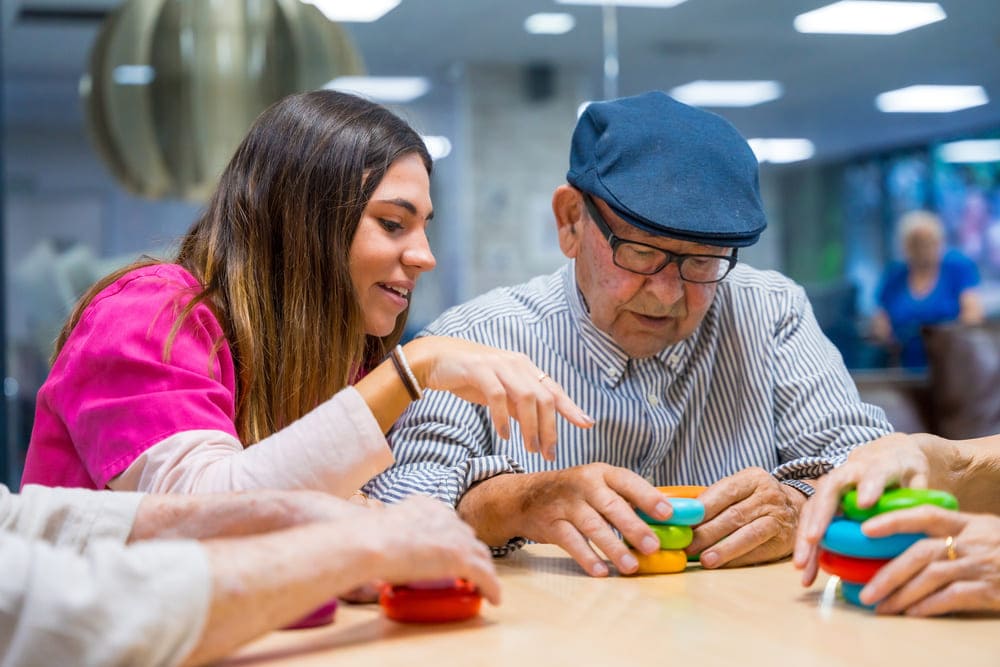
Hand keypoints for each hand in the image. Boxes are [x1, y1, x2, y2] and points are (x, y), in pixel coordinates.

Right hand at [363, 495, 500, 603]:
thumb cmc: (367, 539)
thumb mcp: (384, 525)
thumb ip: (391, 531)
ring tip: (483, 585)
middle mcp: (446, 518)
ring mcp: (456, 538)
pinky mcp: (461, 559)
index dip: (454, 538)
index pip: (450, 522)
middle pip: (468, 537)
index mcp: (428, 506)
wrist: (371, 543)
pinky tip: (494, 599)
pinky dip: (491, 587)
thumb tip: (378, 546)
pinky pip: (485, 576)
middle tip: (469, 570)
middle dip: (471, 552)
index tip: (451, 551)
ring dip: (484, 570)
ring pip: (481, 555)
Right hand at [408, 337, 593, 460]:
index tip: (587, 424)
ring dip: (530, 426)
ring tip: (530, 448)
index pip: (554, 389)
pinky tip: (505, 435)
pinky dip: (504, 418)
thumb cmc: (470, 377)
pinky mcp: (479, 370)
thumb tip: (539, 427)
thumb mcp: (500, 391)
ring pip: (526, 396)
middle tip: (548, 453)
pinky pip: (497, 396)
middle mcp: (516, 363)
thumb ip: (519, 405)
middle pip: (544, 397)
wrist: (436, 359)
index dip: (571, 407)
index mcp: (525, 368)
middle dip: (549, 428)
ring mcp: (498, 365)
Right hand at [484, 463, 672, 576]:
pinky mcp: (550, 524)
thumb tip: (667, 517)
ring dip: (613, 547)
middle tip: (652, 546)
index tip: (668, 513)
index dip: (648, 496)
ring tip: (630, 566)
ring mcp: (565, 504)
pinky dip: (587, 557)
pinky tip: (601, 571)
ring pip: (592, 526)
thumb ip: (626, 498)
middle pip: (611, 505)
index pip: (628, 481)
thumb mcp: (597, 485)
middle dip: (634, 526)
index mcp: (601, 473)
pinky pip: (571, 542)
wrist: (524, 497)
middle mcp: (583, 484)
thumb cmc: (573, 493)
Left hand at [689, 467, 802, 567]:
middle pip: (734, 515)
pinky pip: (758, 549)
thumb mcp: (740, 488)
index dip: (703, 508)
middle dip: (708, 532)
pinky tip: (722, 564)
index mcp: (752, 478)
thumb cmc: (756, 500)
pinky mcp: (783, 539)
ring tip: (705, 559)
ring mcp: (778, 517)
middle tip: (688, 545)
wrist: (796, 508)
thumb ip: (714, 498)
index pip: (725, 491)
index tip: (684, 522)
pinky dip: (738, 558)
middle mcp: (768, 495)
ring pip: (748, 533)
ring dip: (724, 548)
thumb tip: (681, 515)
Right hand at [793, 433, 933, 585]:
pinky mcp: (824, 502)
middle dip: (820, 516)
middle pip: (829, 491)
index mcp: (879, 465)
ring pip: (813, 508)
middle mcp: (848, 472)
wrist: (886, 451)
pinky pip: (811, 523)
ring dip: (805, 537)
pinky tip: (806, 571)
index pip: (874, 473)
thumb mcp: (919, 476)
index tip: (866, 503)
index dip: (869, 486)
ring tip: (802, 566)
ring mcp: (832, 486)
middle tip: (813, 539)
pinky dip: (808, 547)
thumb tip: (920, 522)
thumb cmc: (905, 469)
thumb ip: (919, 496)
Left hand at [859, 506, 999, 615]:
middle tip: (865, 591)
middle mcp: (973, 541)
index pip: (926, 514)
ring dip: (902, 594)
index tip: (865, 529)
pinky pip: (953, 598)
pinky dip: (928, 607)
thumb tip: (907, 544)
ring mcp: (982, 565)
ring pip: (931, 577)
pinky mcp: (992, 590)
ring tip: (882, 607)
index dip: (894, 519)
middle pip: (920, 553)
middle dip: (888, 573)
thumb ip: (952, 534)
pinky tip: (911, 614)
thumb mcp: (985, 533)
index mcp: (969, 523)